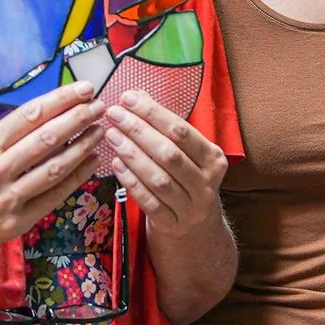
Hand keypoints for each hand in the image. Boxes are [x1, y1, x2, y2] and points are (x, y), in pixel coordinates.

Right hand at [0, 82, 103, 255]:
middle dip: (78, 119)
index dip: (61, 99)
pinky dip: (76, 177)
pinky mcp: (18, 221)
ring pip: (54, 168)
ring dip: (82, 147)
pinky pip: (54, 196)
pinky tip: (91, 162)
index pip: (29, 115)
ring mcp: (7, 198)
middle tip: (100, 106)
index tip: (84, 89)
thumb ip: (7, 134)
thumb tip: (49, 112)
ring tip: (100, 132)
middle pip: (46, 138)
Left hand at [99, 91, 228, 233]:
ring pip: (158, 179)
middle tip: (114, 114)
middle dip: (138, 131)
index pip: (181, 131)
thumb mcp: (187, 155)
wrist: (196, 228)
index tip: (128, 98)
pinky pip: (148, 202)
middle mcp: (206, 184)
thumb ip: (166, 128)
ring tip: (111, 135)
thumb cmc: (186, 180)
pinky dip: (131, 181)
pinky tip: (116, 164)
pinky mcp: (172, 225)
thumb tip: (137, 96)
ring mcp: (190, 208)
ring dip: (132, 154)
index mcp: (214, 159)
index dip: (153, 113)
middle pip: (169, 154)